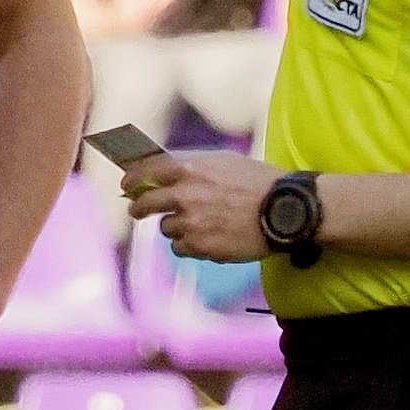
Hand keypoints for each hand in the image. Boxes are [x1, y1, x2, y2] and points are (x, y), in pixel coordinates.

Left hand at [119, 146, 276, 262]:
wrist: (283, 211)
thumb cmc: (259, 182)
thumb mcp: (224, 162)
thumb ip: (192, 166)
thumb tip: (164, 169)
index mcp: (189, 169)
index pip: (145, 171)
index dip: (132, 178)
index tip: (126, 185)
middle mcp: (184, 195)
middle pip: (145, 203)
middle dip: (138, 208)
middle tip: (138, 211)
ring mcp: (191, 223)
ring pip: (165, 228)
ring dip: (175, 227)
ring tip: (199, 225)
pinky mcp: (200, 247)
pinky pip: (180, 248)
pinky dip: (189, 245)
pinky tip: (208, 239)